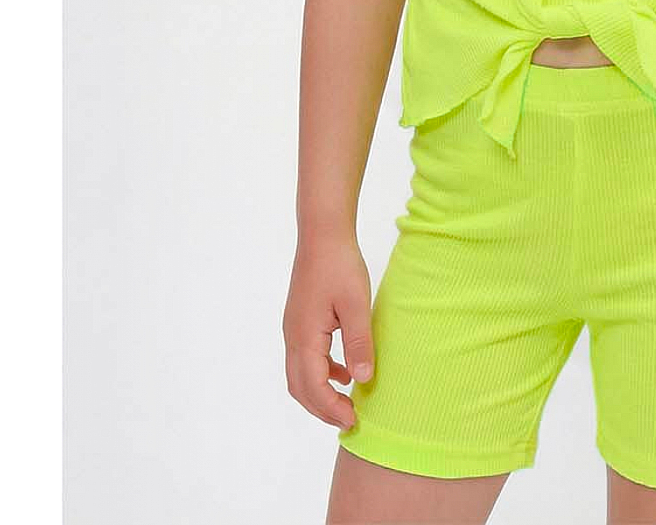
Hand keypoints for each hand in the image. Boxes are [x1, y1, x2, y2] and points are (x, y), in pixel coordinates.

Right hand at [282, 234, 375, 429]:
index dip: (331, 409)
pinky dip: (321, 373)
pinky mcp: (300, 321)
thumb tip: (362, 380)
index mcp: (304, 337)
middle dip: (322, 408)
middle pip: (300, 387)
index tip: (353, 421)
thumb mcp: (356, 305)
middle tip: (349, 420)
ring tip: (348, 401)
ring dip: (320, 392)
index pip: (313, 387)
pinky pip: (305, 358)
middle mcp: (292, 337)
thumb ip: (359, 343)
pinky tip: (344, 371)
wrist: (322, 234)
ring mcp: (293, 329)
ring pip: (299, 375)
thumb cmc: (340, 266)